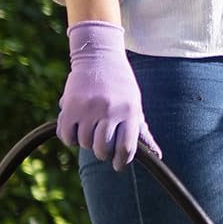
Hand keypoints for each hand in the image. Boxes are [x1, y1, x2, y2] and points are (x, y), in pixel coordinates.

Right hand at [57, 21, 160, 170]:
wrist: (99, 57)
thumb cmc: (121, 85)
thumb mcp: (135, 105)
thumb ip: (141, 130)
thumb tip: (157, 155)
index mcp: (130, 112)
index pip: (126, 147)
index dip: (121, 161)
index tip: (118, 166)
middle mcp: (110, 111)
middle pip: (102, 149)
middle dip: (103, 154)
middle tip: (102, 150)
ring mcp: (88, 108)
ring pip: (84, 143)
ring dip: (86, 142)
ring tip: (90, 132)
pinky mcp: (70, 106)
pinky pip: (66, 135)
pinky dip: (69, 138)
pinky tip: (75, 130)